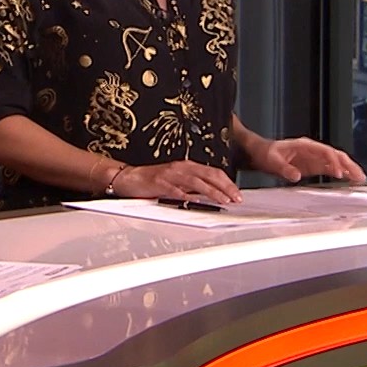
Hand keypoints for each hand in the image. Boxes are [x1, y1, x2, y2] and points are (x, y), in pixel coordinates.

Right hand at [113, 161, 242, 204]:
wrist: (128, 177)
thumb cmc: (152, 181)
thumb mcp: (177, 181)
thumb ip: (193, 186)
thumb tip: (212, 194)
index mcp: (187, 166)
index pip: (213, 172)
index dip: (227, 183)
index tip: (237, 194)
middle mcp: (181, 167)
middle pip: (209, 175)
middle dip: (225, 187)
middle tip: (236, 198)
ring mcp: (170, 174)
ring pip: (196, 182)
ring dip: (211, 192)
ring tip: (223, 201)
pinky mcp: (159, 183)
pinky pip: (175, 189)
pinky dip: (186, 195)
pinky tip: (195, 201)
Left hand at [254, 137, 365, 183]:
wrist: (261, 153)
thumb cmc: (266, 154)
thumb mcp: (272, 161)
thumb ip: (284, 169)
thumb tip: (296, 176)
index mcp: (304, 145)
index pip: (324, 152)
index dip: (333, 161)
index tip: (338, 173)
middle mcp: (312, 150)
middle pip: (336, 155)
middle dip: (348, 165)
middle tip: (359, 176)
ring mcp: (314, 157)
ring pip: (337, 161)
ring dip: (348, 169)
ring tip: (360, 179)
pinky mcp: (313, 165)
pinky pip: (331, 168)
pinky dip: (341, 173)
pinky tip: (349, 179)